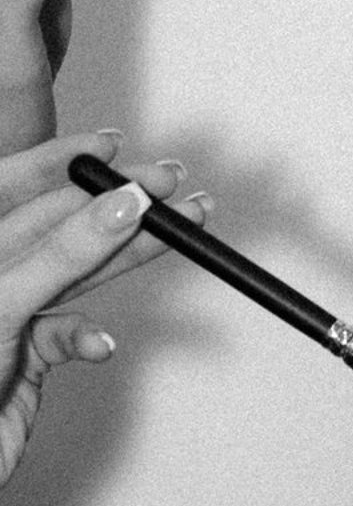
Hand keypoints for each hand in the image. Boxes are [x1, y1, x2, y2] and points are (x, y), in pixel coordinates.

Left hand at [0, 132, 208, 485]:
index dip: (62, 163)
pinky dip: (90, 338)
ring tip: (181, 229)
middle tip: (169, 184)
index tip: (111, 148)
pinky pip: (70, 332)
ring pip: (76, 274)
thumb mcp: (5, 301)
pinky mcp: (29, 357)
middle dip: (115, 204)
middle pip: (58, 226)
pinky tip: (100, 344)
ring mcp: (10, 314)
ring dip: (127, 256)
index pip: (14, 188)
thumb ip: (65, 252)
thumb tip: (121, 203)